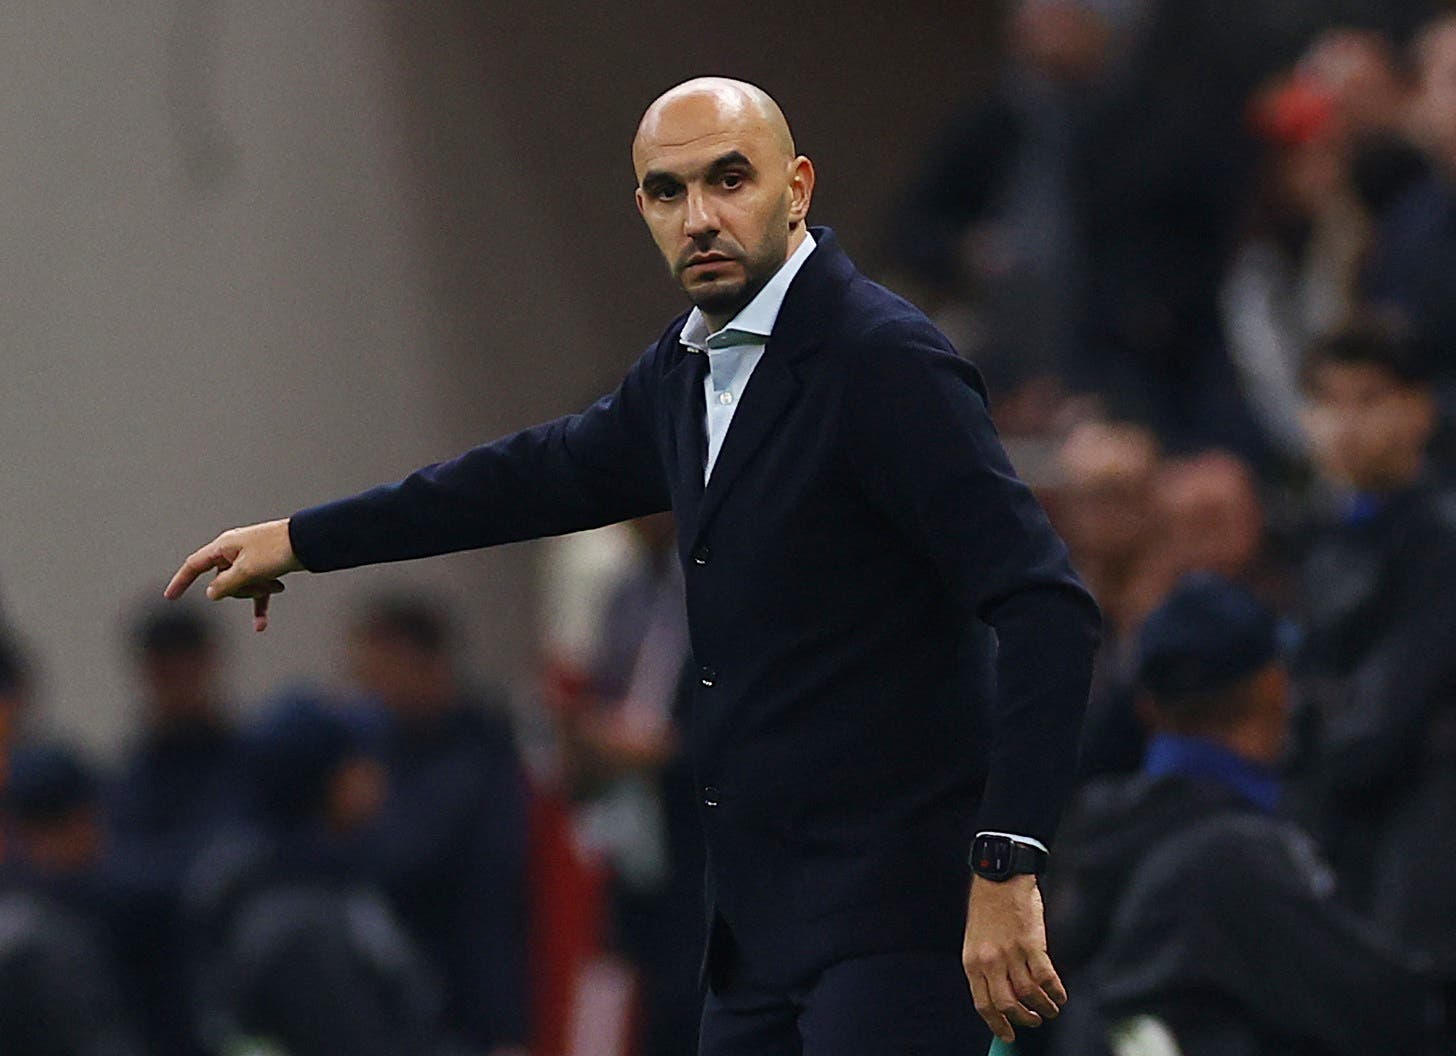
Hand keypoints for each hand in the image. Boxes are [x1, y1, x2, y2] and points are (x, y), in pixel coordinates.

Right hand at [164, 518, 302, 631]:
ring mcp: (250, 561)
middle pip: (222, 581)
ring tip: (277, 586)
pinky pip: (257, 592)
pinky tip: (260, 627)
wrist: (310, 541)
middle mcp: (234, 552)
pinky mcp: (265, 569)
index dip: (181, 580)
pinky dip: (260, 606)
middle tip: (262, 581)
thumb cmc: (277, 550)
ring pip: (242, 587)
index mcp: (225, 546)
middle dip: (240, 589)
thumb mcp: (247, 570)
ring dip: (256, 592)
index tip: (170, 597)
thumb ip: (226, 584)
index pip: (195, 565)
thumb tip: (211, 594)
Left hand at [963, 874, 1066, 1042]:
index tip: (1008, 1036)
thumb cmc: (988, 907)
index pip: (983, 1005)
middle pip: (1007, 1005)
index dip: (998, 1025)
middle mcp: (990, 961)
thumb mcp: (976, 940)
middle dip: (1024, 1020)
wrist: (1000, 876)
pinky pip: (1046, 979)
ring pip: (1029, 995)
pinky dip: (1056, 992)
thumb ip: (986, 968)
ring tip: (1050, 1009)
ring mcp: (1011, 953)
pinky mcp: (1032, 944)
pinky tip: (1059, 995)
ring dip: (1044, 1008)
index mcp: (972, 962)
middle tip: (1034, 1021)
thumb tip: (1001, 1000)